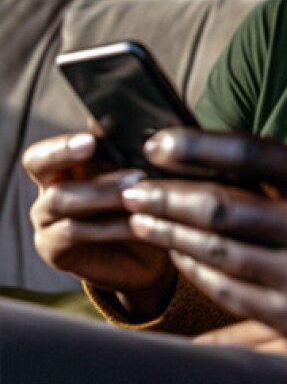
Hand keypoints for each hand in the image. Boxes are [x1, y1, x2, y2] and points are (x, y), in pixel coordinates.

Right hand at [23, 132, 176, 318]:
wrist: (150, 258)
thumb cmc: (145, 207)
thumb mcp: (143, 178)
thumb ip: (131, 155)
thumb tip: (136, 125)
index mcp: (68, 165)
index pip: (50, 146)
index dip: (65, 142)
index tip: (92, 138)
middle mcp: (50, 188)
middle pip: (40, 165)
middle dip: (67, 153)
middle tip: (97, 148)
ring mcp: (48, 220)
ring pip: (61, 198)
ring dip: (101, 191)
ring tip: (137, 186)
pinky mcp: (55, 249)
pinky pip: (73, 231)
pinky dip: (108, 224)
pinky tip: (137, 221)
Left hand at [125, 128, 286, 381]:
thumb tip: (234, 167)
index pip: (253, 152)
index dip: (197, 144)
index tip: (161, 141)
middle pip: (221, 203)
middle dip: (165, 193)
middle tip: (133, 186)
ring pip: (217, 249)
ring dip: (171, 233)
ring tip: (144, 219)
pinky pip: (232, 290)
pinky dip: (199, 270)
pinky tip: (183, 258)